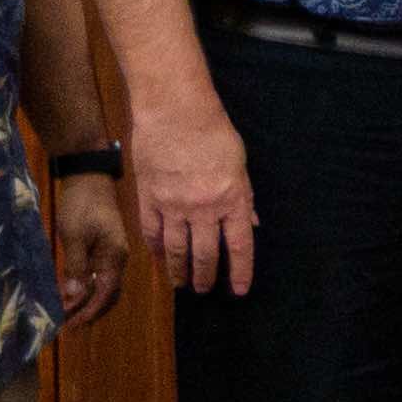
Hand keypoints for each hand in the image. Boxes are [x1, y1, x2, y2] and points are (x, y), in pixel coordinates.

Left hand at [47, 174, 131, 328]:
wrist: (88, 176)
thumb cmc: (81, 204)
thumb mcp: (74, 235)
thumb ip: (75, 266)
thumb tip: (73, 296)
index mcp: (115, 257)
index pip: (105, 294)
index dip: (88, 311)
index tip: (70, 324)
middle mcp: (117, 258)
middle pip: (108, 294)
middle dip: (89, 311)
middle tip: (67, 325)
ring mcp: (111, 252)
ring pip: (102, 285)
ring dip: (86, 300)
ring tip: (67, 312)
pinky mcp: (103, 246)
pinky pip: (96, 273)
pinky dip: (85, 286)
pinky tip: (71, 290)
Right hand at [130, 95, 255, 295]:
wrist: (175, 111)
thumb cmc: (214, 132)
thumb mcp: (241, 164)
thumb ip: (245, 197)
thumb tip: (253, 224)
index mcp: (233, 200)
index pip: (240, 246)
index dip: (240, 272)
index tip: (239, 290)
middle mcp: (204, 209)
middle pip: (206, 254)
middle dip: (206, 276)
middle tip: (204, 289)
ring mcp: (173, 206)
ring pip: (176, 250)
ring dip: (179, 271)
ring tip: (181, 284)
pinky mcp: (148, 198)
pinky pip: (151, 232)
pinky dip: (155, 249)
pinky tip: (158, 259)